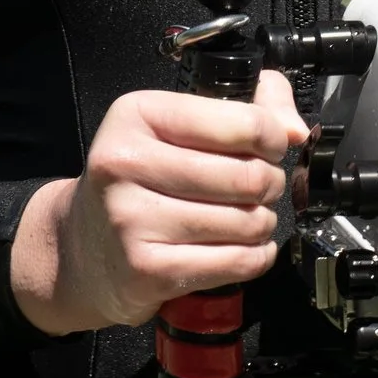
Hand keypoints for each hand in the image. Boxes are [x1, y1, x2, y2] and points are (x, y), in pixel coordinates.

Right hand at [11, 69, 304, 337]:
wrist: (83, 247)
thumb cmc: (139, 180)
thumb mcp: (175, 127)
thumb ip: (245, 108)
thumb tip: (294, 130)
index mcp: (137, 115)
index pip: (241, 122)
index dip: (272, 137)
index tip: (270, 147)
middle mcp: (126, 162)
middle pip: (246, 176)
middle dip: (269, 184)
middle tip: (259, 187)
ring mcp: (131, 219)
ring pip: (245, 222)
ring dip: (261, 223)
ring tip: (244, 219)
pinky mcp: (146, 269)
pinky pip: (235, 262)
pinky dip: (255, 258)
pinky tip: (243, 248)